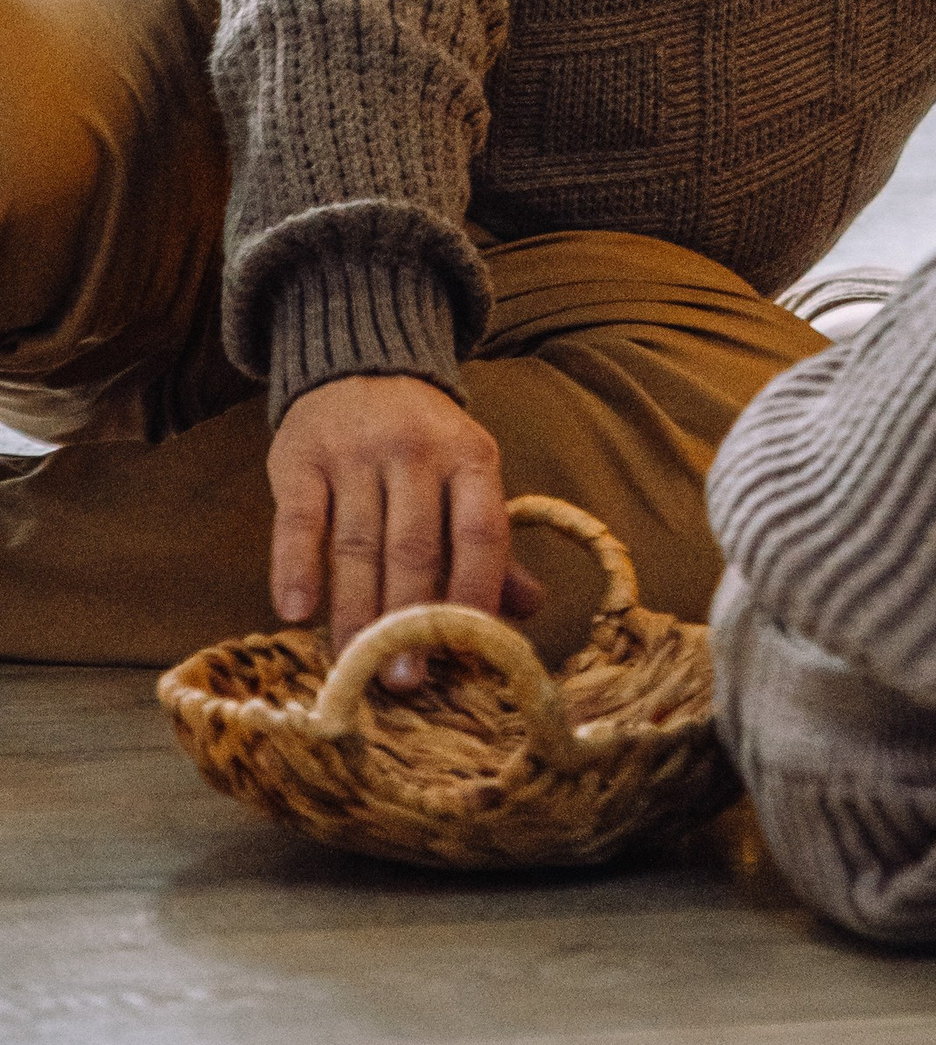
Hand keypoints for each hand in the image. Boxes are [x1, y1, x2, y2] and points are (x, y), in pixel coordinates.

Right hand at [268, 375, 543, 663]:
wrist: (359, 364)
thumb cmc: (422, 442)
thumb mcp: (467, 475)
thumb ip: (488, 543)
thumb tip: (531, 608)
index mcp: (471, 456)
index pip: (481, 532)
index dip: (476, 593)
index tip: (466, 651)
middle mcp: (417, 450)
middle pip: (415, 547)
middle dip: (409, 619)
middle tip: (403, 680)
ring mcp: (356, 453)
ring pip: (357, 544)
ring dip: (355, 610)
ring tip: (354, 666)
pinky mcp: (301, 458)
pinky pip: (298, 520)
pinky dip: (295, 567)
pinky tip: (295, 612)